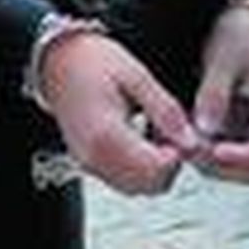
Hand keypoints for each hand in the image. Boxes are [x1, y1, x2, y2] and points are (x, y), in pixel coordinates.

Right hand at [39, 30, 198, 195]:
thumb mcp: (136, 76)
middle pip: (150, 185)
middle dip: (170, 163)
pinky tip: (141, 137)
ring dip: (156, 167)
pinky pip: (123, 180)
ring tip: (155, 130)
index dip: (179, 153)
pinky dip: (139, 167)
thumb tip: (191, 141)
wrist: (57, 60)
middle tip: (171, 129)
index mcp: (107, 136)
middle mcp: (95, 158)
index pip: (157, 169)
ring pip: (138, 187)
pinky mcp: (88, 164)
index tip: (183, 129)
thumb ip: (165, 110)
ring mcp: (89, 164)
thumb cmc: (93, 61)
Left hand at [190, 5, 248, 183]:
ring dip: (211, 162)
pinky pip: (225, 155)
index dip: (242, 158)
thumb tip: (206, 128)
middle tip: (191, 147)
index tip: (214, 152)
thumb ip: (215, 93)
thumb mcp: (225, 55)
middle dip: (222, 165)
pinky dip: (206, 152)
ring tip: (185, 140)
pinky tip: (188, 135)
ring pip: (240, 168)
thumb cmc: (238, 32)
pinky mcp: (238, 132)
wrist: (234, 20)